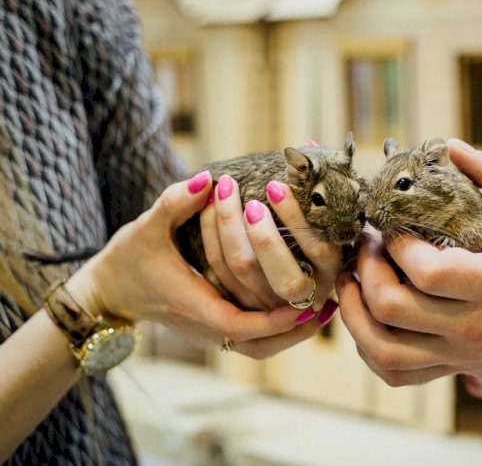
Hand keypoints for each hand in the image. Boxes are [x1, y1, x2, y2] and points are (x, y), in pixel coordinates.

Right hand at [67, 171, 322, 358]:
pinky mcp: (216, 326)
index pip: (240, 324)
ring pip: (259, 348)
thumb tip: (207, 179)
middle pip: (258, 343)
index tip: (306, 302)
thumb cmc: (130, 256)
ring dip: (291, 335)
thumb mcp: (148, 226)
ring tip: (324, 313)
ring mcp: (211, 330)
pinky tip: (304, 313)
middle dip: (294, 327)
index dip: (276, 317)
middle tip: (325, 304)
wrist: (111, 288)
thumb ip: (176, 202)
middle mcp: (205, 324)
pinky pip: (253, 341)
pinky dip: (279, 333)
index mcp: (192, 304)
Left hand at [198, 174, 341, 313]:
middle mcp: (303, 295)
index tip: (276, 185)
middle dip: (264, 235)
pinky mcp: (239, 301)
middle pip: (282, 273)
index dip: (297, 217)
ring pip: (243, 268)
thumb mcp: (317, 217)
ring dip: (229, 225)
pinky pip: (218, 271)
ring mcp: (269, 303)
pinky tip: (206, 205)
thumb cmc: (303, 233)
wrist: (291, 281)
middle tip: (250, 200)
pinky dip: (210, 234)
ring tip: (224, 190)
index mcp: (329, 270)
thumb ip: (313, 184)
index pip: (319, 249)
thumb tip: (310, 143)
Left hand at [336, 140, 481, 394]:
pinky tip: (366, 317)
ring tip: (351, 281)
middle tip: (367, 244)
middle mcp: (474, 327)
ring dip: (355, 312)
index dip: (397, 244)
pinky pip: (394, 372)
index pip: (428, 271)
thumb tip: (449, 147)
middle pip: (393, 307)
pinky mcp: (449, 371)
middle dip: (366, 269)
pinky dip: (368, 348)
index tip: (392, 223)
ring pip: (383, 348)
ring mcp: (458, 356)